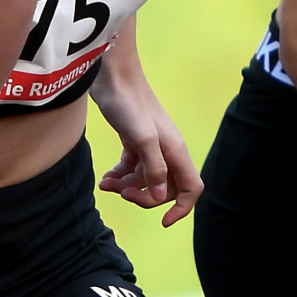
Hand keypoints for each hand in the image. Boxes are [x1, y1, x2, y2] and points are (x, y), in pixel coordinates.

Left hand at [96, 85, 201, 228]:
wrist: (111, 75)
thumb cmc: (128, 103)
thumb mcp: (142, 137)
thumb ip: (153, 167)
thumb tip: (160, 196)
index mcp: (175, 151)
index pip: (191, 189)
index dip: (182, 208)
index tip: (163, 222)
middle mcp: (167, 151)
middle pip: (165, 189)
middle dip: (145, 197)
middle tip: (122, 193)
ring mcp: (151, 146)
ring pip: (145, 180)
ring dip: (126, 187)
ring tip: (105, 184)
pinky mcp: (134, 141)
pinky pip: (131, 169)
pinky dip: (119, 176)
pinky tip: (105, 178)